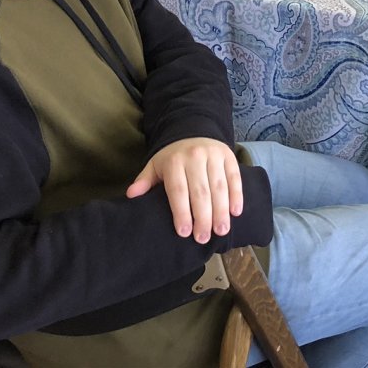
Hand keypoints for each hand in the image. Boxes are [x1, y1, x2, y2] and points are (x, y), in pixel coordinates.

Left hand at [126, 137, 242, 242]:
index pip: (178, 189)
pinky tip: (235, 212)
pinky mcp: (229, 156)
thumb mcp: (155, 165)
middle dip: (203, 217)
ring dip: (221, 210)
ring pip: (219, 186)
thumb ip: (144, 181)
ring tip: (221, 230)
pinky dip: (236, 195)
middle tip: (203, 238)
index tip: (184, 232)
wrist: (193, 130)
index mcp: (174, 161)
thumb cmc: (173, 157)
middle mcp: (195, 157)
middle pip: (200, 191)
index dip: (181, 212)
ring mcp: (214, 155)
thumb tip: (131, 196)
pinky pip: (234, 177)